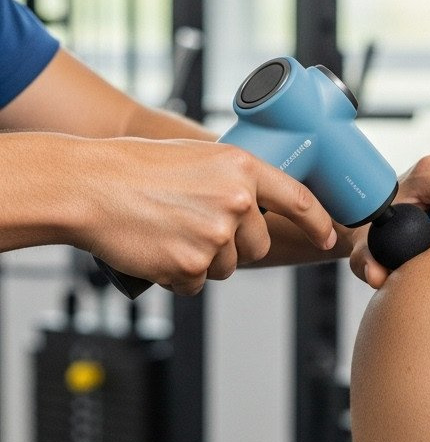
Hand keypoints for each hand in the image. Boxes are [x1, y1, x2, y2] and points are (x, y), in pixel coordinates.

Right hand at [75, 136, 337, 294]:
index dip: (318, 224)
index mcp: (241, 168)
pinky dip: (177, 274)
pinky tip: (156, 247)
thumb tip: (255, 209)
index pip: (298, 200)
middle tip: (193, 225)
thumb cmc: (134, 169)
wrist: (90, 187)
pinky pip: (196, 283)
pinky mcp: (192, 266)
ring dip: (201, 260)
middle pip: (257, 247)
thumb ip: (231, 180)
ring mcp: (215, 237)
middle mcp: (236, 201)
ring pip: (225, 268)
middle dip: (233, 246)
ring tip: (167, 231)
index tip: (328, 238)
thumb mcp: (196, 157)